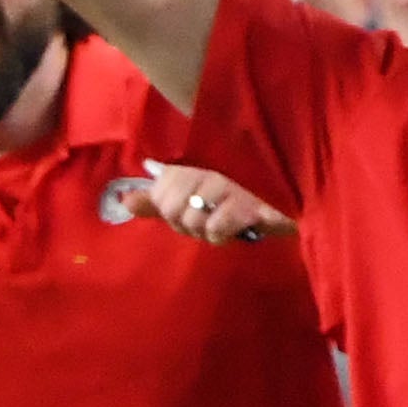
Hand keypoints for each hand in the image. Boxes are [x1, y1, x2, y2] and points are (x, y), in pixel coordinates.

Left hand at [146, 162, 278, 243]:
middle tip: (206, 221)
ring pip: (192, 220)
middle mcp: (209, 173)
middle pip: (171, 208)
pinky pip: (215, 228)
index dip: (167, 208)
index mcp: (194, 170)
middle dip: (185, 224)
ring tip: (222, 226)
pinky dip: (221, 236)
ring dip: (205, 233)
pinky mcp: (248, 206)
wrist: (283, 215)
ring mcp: (230, 187)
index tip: (186, 211)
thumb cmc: (232, 212)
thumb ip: (157, 204)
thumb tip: (124, 201)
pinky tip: (234, 231)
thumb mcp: (191, 206)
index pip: (159, 189)